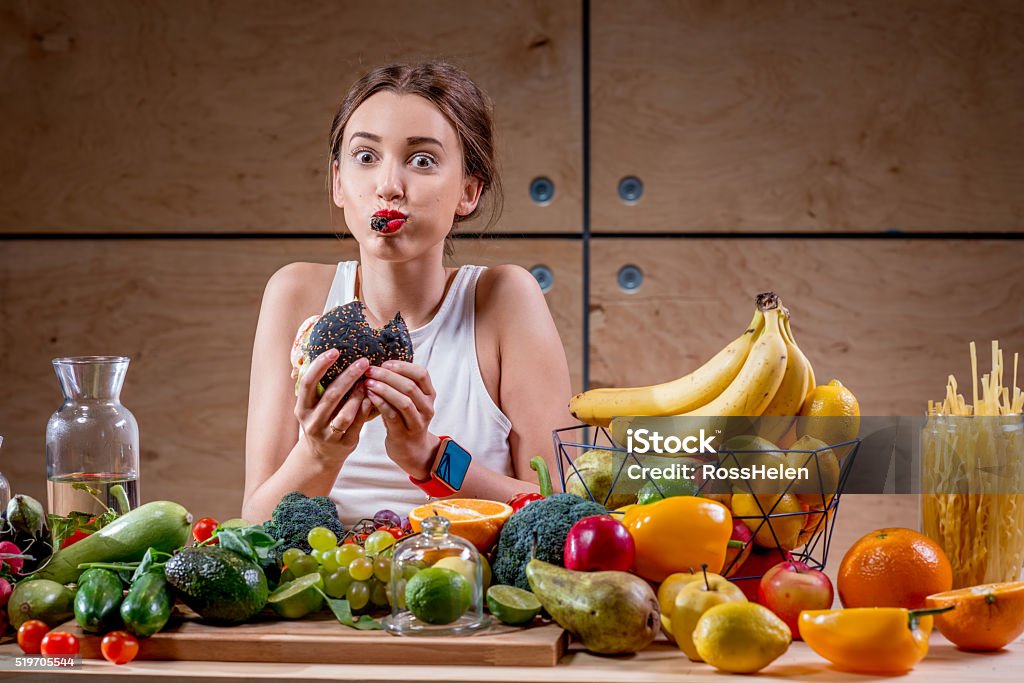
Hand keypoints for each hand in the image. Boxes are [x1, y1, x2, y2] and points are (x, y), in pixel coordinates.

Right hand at [294, 350, 372, 463]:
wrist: (321, 455)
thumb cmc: (320, 420)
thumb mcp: (311, 406)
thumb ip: (318, 386)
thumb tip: (329, 353)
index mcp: (302, 408)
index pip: (308, 383)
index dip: (320, 366)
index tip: (335, 351)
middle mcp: (312, 422)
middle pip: (331, 396)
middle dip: (348, 377)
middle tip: (363, 362)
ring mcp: (328, 435)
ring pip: (345, 414)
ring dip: (359, 395)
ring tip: (369, 381)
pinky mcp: (344, 444)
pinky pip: (358, 424)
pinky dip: (366, 409)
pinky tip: (373, 397)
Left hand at [364, 360, 436, 479]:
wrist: (410, 449)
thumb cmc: (404, 419)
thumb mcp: (408, 399)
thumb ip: (400, 384)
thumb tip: (378, 365)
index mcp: (429, 394)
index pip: (422, 374)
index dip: (403, 366)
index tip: (385, 363)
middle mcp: (427, 407)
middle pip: (410, 386)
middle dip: (388, 376)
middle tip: (370, 370)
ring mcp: (418, 422)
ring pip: (404, 401)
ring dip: (384, 389)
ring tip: (368, 382)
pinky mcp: (404, 433)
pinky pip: (393, 416)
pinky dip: (380, 403)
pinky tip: (369, 396)